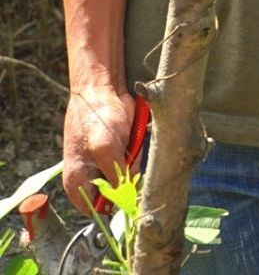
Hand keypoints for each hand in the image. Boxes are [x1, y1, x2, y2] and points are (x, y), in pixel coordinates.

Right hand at [62, 83, 134, 211]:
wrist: (104, 91)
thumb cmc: (97, 119)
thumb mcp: (106, 150)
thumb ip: (115, 178)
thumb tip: (126, 202)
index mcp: (78, 183)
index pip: (94, 211)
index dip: (113, 209)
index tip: (131, 200)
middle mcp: (90, 177)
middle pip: (115, 195)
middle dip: (127, 182)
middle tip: (127, 162)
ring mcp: (105, 165)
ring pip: (127, 179)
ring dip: (134, 166)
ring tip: (129, 146)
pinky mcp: (119, 153)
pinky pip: (133, 164)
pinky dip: (137, 155)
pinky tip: (134, 142)